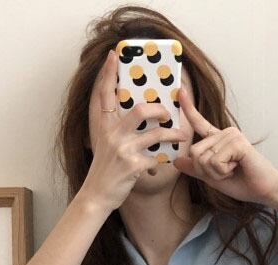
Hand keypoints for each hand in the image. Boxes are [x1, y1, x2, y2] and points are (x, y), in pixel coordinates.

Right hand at [80, 49, 189, 212]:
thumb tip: (134, 115)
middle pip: (141, 110)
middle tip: (168, 114)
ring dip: (172, 135)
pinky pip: (155, 158)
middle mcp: (112, 134)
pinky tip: (165, 164)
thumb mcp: (102, 144)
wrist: (96, 195)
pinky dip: (162, 161)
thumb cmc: (103, 170)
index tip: (113, 55)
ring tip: (181, 136)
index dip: (108, 73)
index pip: (104, 94)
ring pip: (155, 134)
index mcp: (104, 126)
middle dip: (160, 110)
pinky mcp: (132, 166)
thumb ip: (114, 128)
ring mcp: (123, 150)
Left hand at [172, 87, 277, 205]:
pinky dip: (223, 171)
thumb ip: (196, 169)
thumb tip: (177, 161)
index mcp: (219, 139)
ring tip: (234, 170)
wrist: (264, 190)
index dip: (188, 109)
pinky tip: (238, 167)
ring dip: (216, 173)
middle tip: (226, 172)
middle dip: (206, 170)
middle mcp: (225, 133)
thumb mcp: (213, 178)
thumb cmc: (243, 183)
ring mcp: (232, 135)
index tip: (179, 90)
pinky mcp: (238, 142)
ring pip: (204, 158)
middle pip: (194, 152)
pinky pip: (215, 161)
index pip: (200, 123)